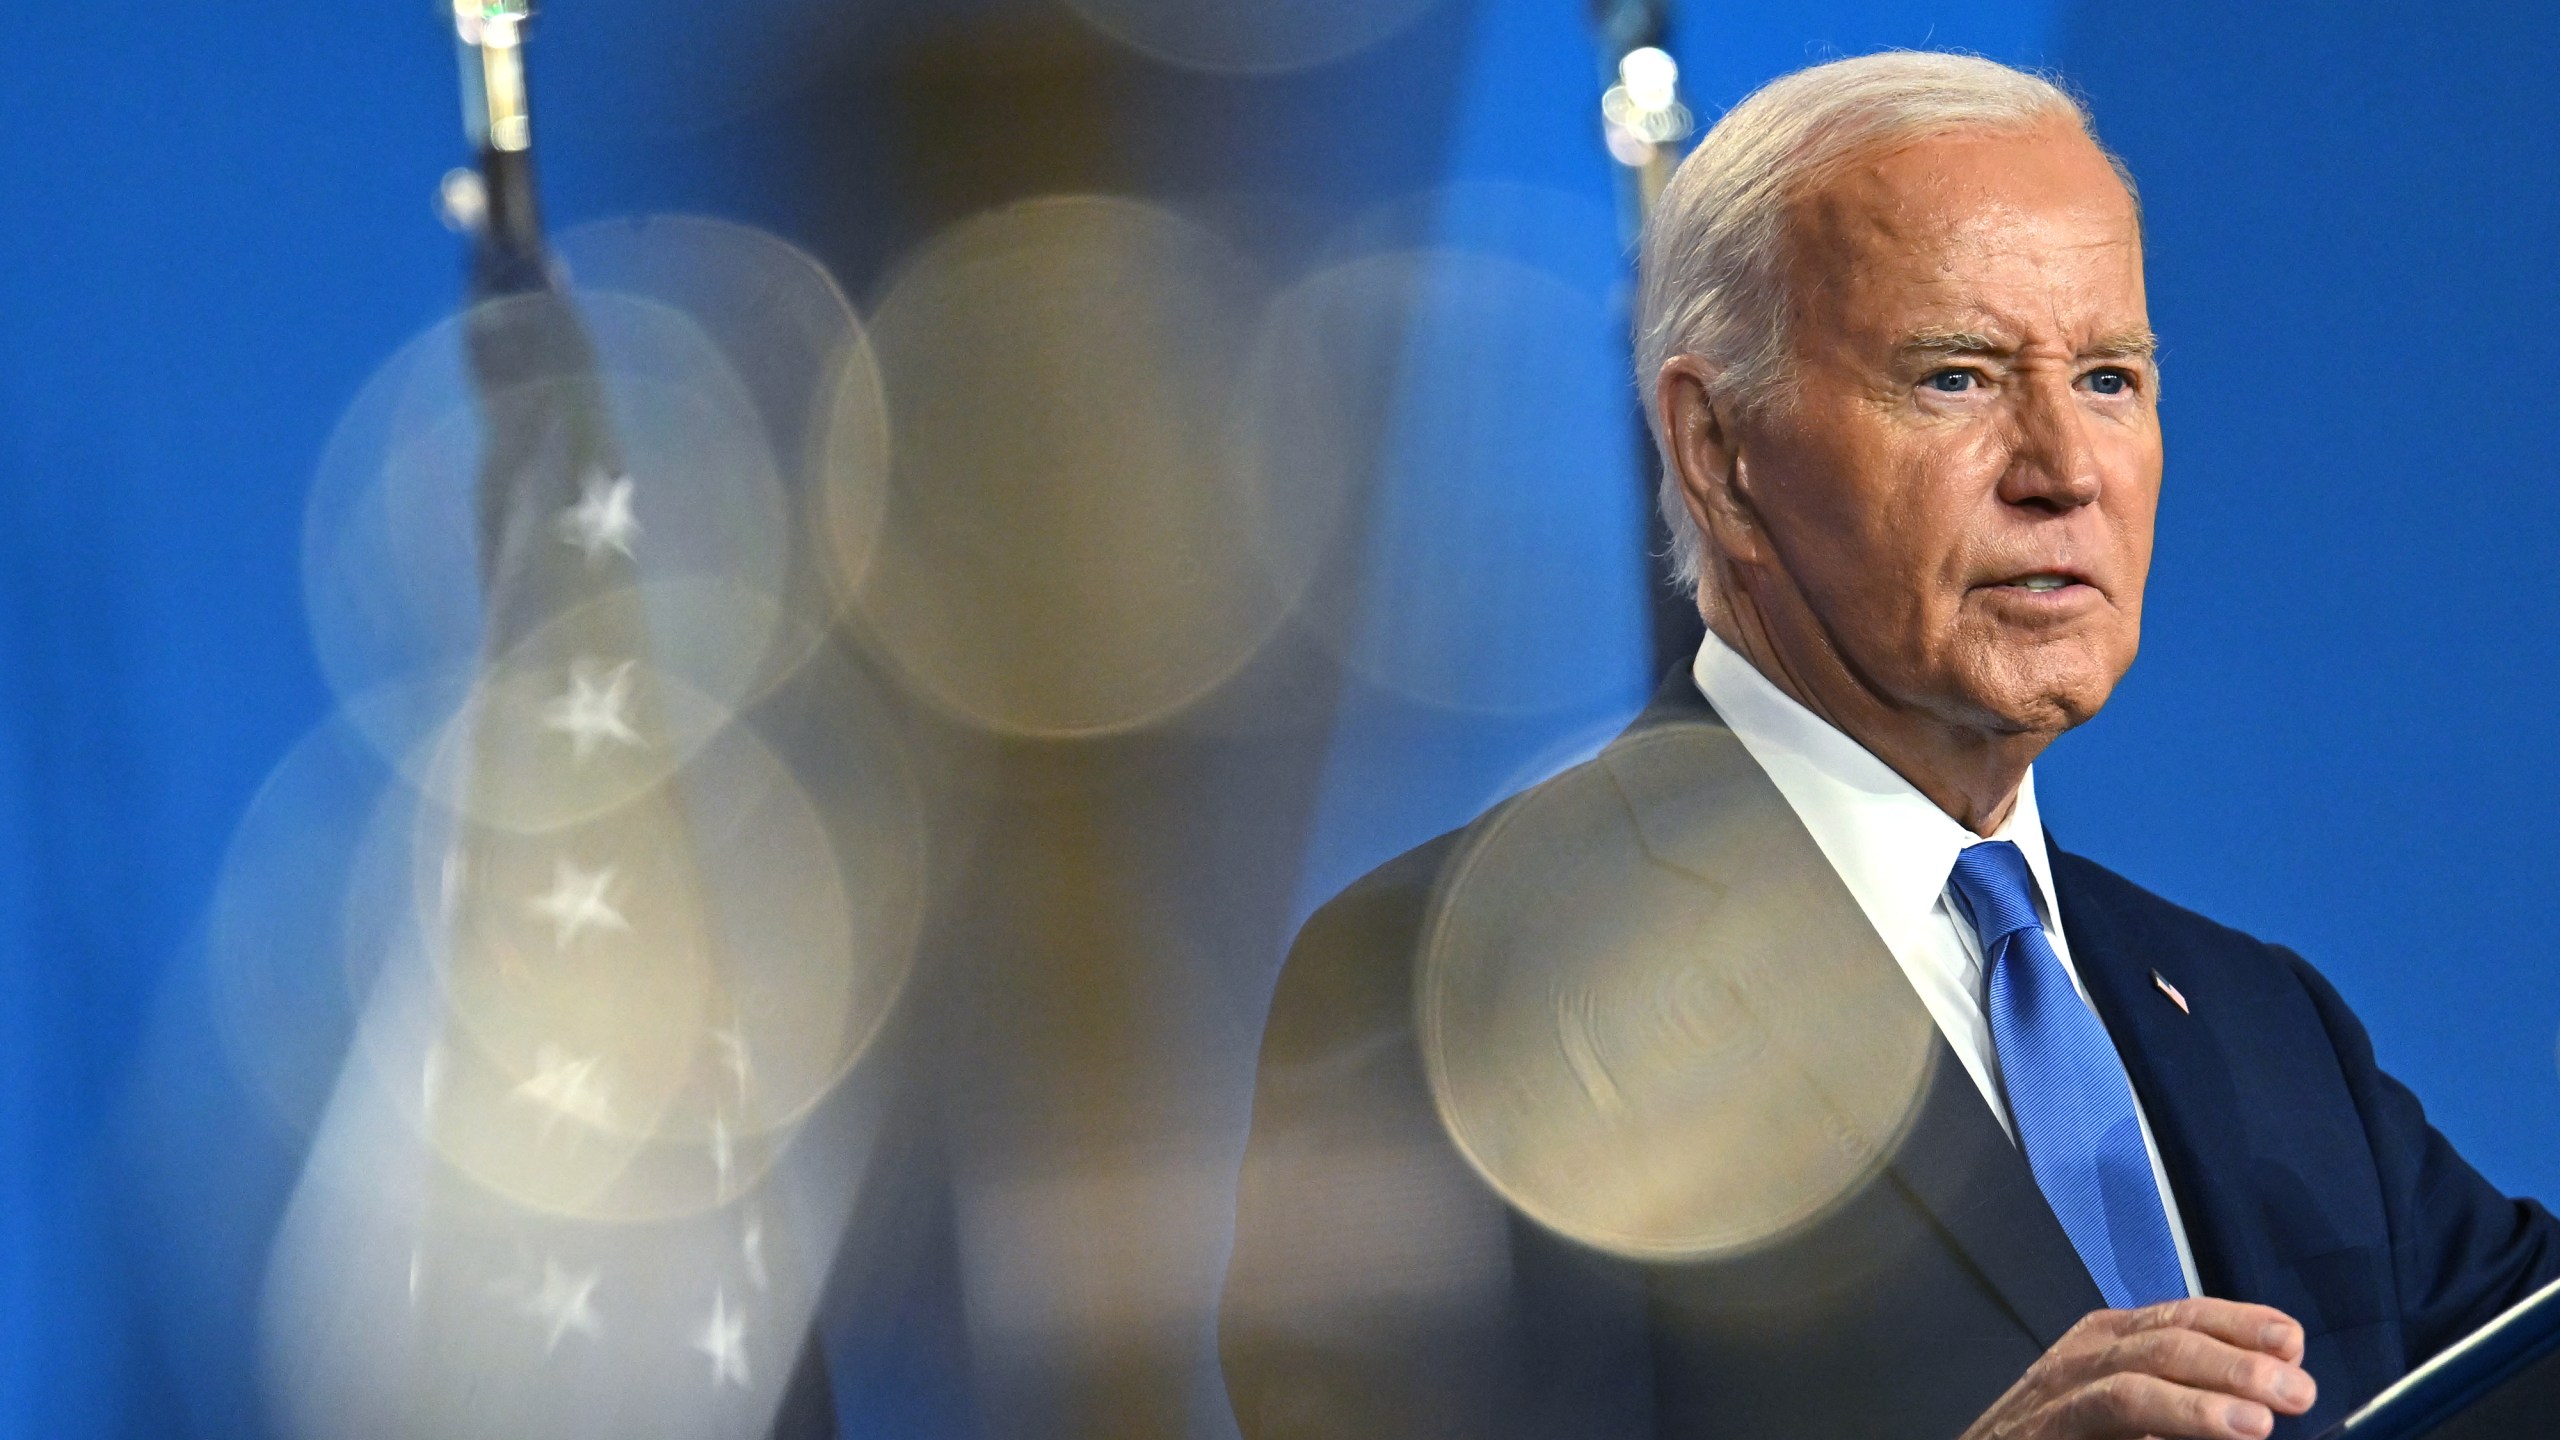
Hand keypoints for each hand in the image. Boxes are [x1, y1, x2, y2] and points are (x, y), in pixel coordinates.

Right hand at [1958, 1299, 2317, 1439]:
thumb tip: (2267, 1397)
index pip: (2181, 1316)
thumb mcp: (2130, 1404)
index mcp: (2108, 1340)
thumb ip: (2183, 1395)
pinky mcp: (2044, 1434)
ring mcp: (2058, 1398)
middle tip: (2296, 1390)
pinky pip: (2103, 1421)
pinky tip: (2194, 1437)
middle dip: (2234, 1362)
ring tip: (2257, 1423)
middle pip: (2163, 1343)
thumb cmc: (2068, 1435)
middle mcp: (2082, 1357)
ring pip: (2131, 1384)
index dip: (2238, 1323)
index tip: (2290, 1341)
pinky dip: (2158, 1426)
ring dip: (2198, 1403)